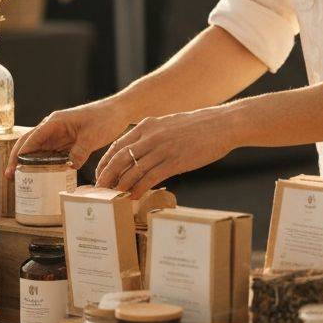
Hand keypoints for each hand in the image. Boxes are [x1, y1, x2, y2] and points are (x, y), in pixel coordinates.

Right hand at [4, 99, 126, 178]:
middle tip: (11, 177)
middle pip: (30, 144)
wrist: (119, 112)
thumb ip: (79, 153)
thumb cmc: (105, 118)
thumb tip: (67, 169)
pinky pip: (52, 153)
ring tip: (23, 180)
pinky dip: (45, 164)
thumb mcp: (92, 137)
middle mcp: (53, 127)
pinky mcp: (67, 141)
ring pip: (39, 150)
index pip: (31, 139)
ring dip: (30, 163)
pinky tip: (43, 175)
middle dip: (18, 160)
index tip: (12, 169)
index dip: (20, 154)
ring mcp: (60, 134)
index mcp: (55, 122)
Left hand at [94, 107, 234, 195]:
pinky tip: (133, 197)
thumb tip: (141, 152)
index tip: (100, 175)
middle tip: (100, 190)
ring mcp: (162, 149)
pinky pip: (150, 178)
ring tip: (114, 197)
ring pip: (132, 171)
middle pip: (119, 159)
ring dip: (121, 186)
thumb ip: (153, 135)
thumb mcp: (169, 124)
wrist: (222, 125)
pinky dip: (138, 189)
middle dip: (107, 176)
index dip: (105, 163)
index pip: (117, 146)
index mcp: (147, 125)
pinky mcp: (175, 161)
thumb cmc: (198, 126)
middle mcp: (151, 136)